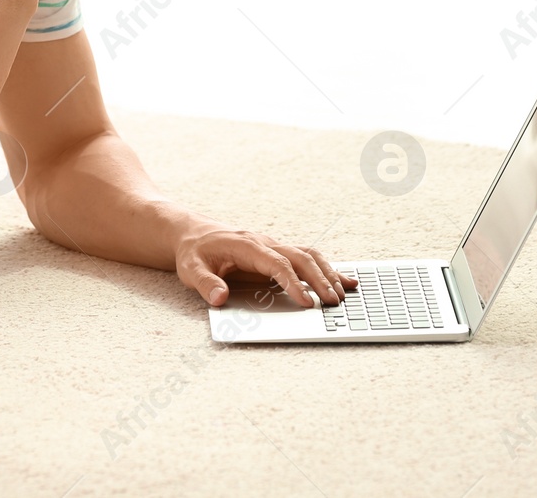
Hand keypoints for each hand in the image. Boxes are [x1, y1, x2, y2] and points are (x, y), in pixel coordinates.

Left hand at [175, 222, 358, 307]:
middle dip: (319, 279)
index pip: (276, 264)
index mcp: (247, 245)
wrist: (194, 234)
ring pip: (308, 255)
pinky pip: (306, 258)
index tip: (306, 302)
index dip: (292, 283)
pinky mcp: (277, 254)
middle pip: (300, 257)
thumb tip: (220, 298)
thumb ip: (206, 284)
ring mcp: (274, 247)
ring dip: (327, 273)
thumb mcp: (191, 269)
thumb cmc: (195, 253)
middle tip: (333, 302)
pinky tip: (345, 281)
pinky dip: (327, 269)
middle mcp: (265, 243)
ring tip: (344, 294)